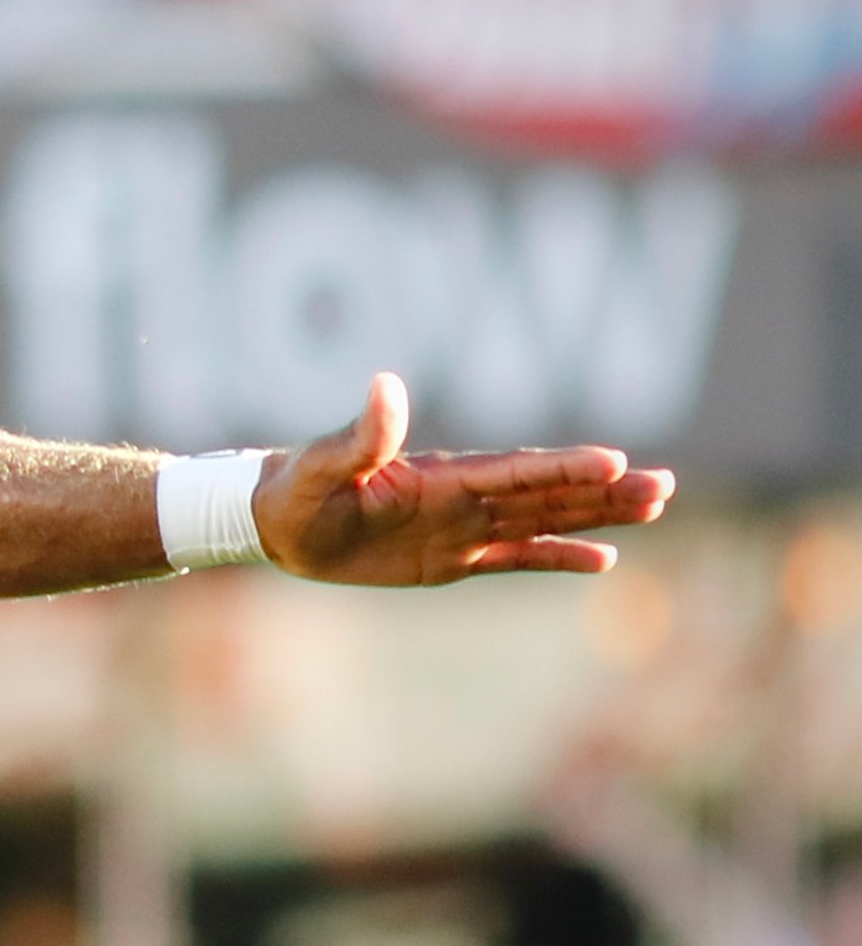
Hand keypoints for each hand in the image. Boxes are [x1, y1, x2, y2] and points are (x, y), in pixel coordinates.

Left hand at [258, 373, 672, 584]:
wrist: (278, 523)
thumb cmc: (295, 489)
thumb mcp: (321, 466)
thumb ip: (360, 435)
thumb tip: (385, 384)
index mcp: (440, 474)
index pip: (516, 470)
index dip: (564, 467)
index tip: (616, 461)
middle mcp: (464, 496)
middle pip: (548, 493)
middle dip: (606, 490)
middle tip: (666, 485)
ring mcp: (463, 526)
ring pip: (545, 520)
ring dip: (599, 515)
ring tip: (656, 506)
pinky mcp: (453, 558)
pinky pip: (516, 558)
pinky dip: (558, 558)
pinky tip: (603, 560)